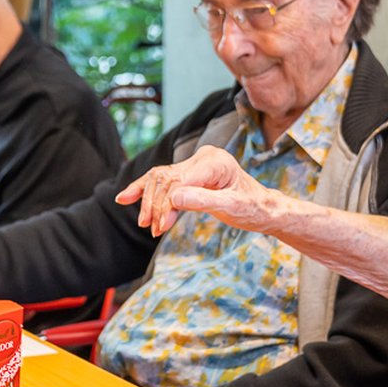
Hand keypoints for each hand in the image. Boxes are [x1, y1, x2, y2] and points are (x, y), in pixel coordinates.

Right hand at [115, 146, 280, 235]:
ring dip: (149, 201)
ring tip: (146, 224)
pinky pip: (162, 180)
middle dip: (156, 204)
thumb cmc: (253, 208)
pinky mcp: (188, 173)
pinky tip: (124, 198)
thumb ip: (204, 201)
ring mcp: (194, 164)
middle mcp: (202, 157)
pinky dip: (144, 190)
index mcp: (215, 161)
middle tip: (153, 228)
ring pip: (160, 179)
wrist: (263, 208)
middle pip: (166, 178)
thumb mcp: (233, 207)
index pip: (180, 180)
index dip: (167, 203)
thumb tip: (174, 198)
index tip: (160, 226)